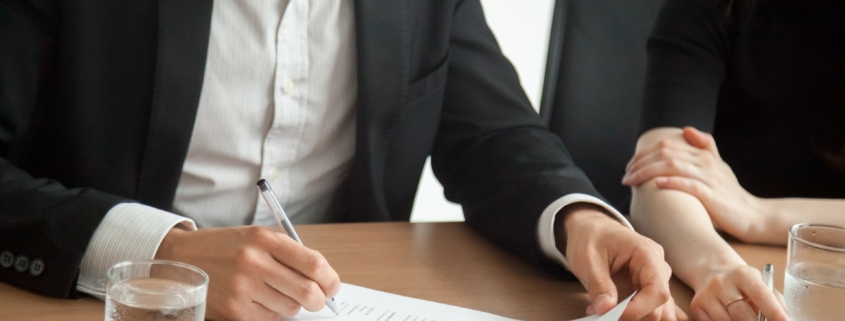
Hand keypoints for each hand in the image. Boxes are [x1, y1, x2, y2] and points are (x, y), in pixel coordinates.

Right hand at [155, 226, 340, 320]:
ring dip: (291, 304)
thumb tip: (323, 279)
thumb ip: (289, 253)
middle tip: (318, 299)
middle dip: (319, 299)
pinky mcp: (234, 311)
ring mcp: (243, 288)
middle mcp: (253, 262)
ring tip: (276, 292)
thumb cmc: (226, 247)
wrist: (183, 258)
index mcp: (264, 239)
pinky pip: (270, 318)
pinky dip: (272, 312)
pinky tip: (258, 299)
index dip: (331, 279)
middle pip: (308, 291)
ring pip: (290, 308)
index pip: (313, 263)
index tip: (333, 286)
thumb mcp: (257, 237)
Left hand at [559, 204, 685, 319]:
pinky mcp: (648, 290)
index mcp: (648, 254)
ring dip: (635, 318)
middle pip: (660, 306)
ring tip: (605, 313)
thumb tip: (605, 310)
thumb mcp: (588, 259)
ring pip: (659, 312)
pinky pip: (651, 310)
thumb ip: (598, 284)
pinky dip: (635, 317)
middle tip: (600, 314)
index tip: (611, 316)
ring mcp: (656, 280)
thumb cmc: (591, 237)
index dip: (637, 310)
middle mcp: (658, 268)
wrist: (591, 228)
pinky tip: (614, 314)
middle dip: (631, 316)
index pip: (657, 291)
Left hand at [622, 127, 764, 241]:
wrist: (752, 216)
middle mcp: (706, 162)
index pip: (666, 146)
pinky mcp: (713, 196)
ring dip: (648, 172)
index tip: (630, 166)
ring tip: (632, 180)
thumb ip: (704, 147)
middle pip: (666, 153)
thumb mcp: (718, 166)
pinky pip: (690, 185)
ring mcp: (710, 178)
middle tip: (626, 175)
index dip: (644, 154)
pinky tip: (657, 183)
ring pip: (674, 166)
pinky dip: (672, 182)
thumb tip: (687, 129)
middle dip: (640, 163)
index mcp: (704, 154)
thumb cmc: (729, 194)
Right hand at [690, 265, 787, 320]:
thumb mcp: (760, 284)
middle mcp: (722, 283)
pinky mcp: (696, 307)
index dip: (773, 310)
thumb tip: (787, 320)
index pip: (760, 294)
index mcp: (744, 275)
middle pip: (741, 313)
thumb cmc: (744, 284)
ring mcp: (706, 295)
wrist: (712, 272)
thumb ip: (775, 302)